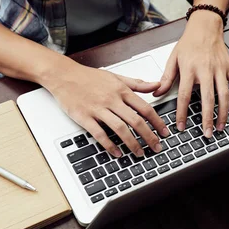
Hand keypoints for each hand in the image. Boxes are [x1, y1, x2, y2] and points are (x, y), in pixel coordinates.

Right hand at [43, 59, 168, 157]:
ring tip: (140, 153)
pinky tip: (117, 153)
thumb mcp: (116, 76)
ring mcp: (98, 109)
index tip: (165, 132)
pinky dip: (110, 145)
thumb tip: (156, 84)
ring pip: (120, 129)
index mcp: (121, 90)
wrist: (63, 75)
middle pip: (136, 121)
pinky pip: (100, 134)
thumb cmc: (89, 77)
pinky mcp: (85, 117)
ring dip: (132, 143)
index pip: (145, 108)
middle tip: (157, 147)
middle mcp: (112, 100)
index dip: (158, 122)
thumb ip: (137, 84)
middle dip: (149, 136)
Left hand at [153, 10, 228, 137]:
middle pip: (207, 98)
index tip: (181, 126)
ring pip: (224, 95)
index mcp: (190, 68)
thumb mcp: (173, 59)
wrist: (205, 27)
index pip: (184, 95)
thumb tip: (156, 93)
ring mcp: (220, 69)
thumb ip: (166, 78)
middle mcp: (206, 69)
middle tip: (206, 134)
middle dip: (207, 118)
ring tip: (220, 127)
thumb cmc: (189, 43)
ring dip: (223, 113)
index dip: (182, 113)